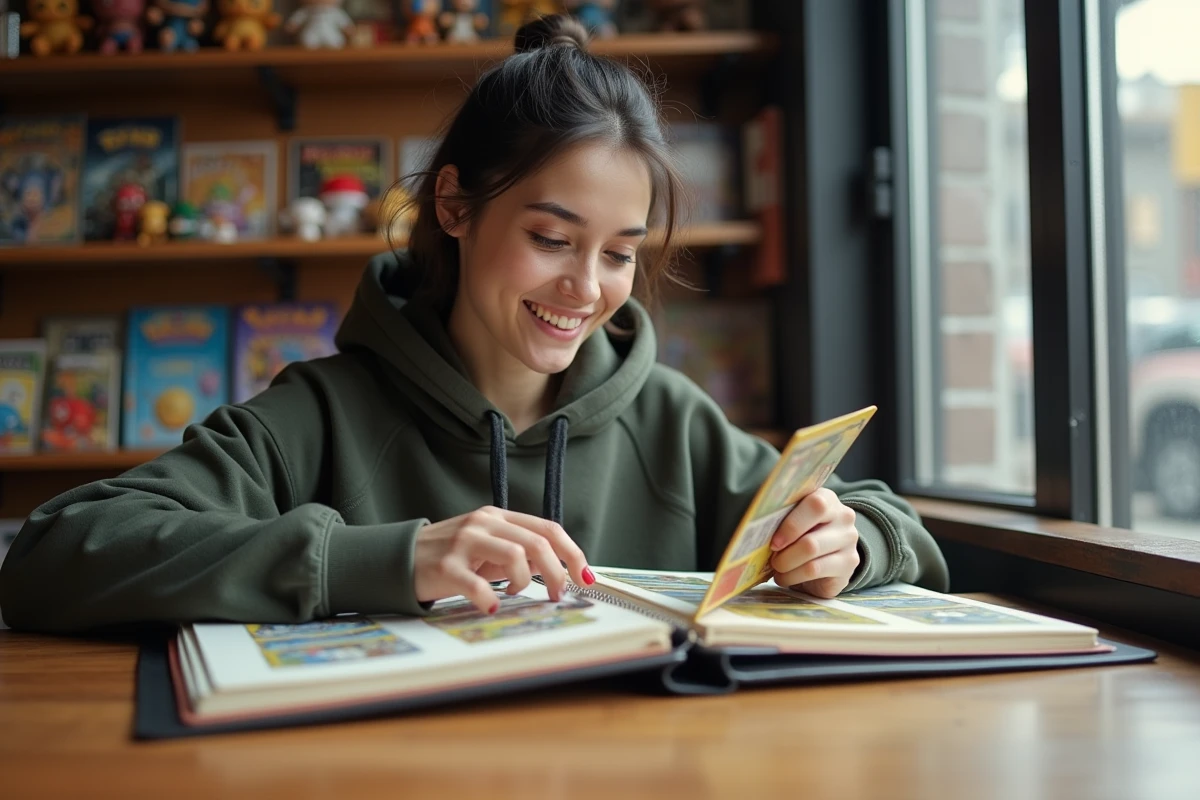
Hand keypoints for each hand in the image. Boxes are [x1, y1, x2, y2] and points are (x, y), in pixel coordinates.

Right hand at [413, 506, 594, 613]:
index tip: (585, 577)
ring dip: (524, 582)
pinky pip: (475, 583)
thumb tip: (556, 568)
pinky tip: (490, 606)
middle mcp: (484, 523)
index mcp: (498, 517)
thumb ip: (519, 553)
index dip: (572, 553)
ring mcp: (464, 542)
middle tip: (556, 595)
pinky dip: (489, 597)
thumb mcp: (487, 547)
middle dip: (556, 573)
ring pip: (515, 556)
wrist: (399, 557)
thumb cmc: (449, 555)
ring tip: (513, 593)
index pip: (548, 528)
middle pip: (537, 542)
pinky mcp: (445, 565)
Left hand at [768, 488, 859, 597]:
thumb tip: (756, 528)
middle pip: (811, 540)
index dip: (791, 525)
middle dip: (785, 553)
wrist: (826, 557)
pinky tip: (786, 576)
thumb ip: (781, 517)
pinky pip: (814, 570)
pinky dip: (793, 576)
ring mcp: (849, 542)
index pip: (815, 505)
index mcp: (827, 499)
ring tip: (777, 568)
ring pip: (812, 556)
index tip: (774, 541)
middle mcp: (843, 518)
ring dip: (787, 565)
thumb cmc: (801, 533)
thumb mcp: (792, 520)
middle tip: (772, 557)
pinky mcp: (848, 564)